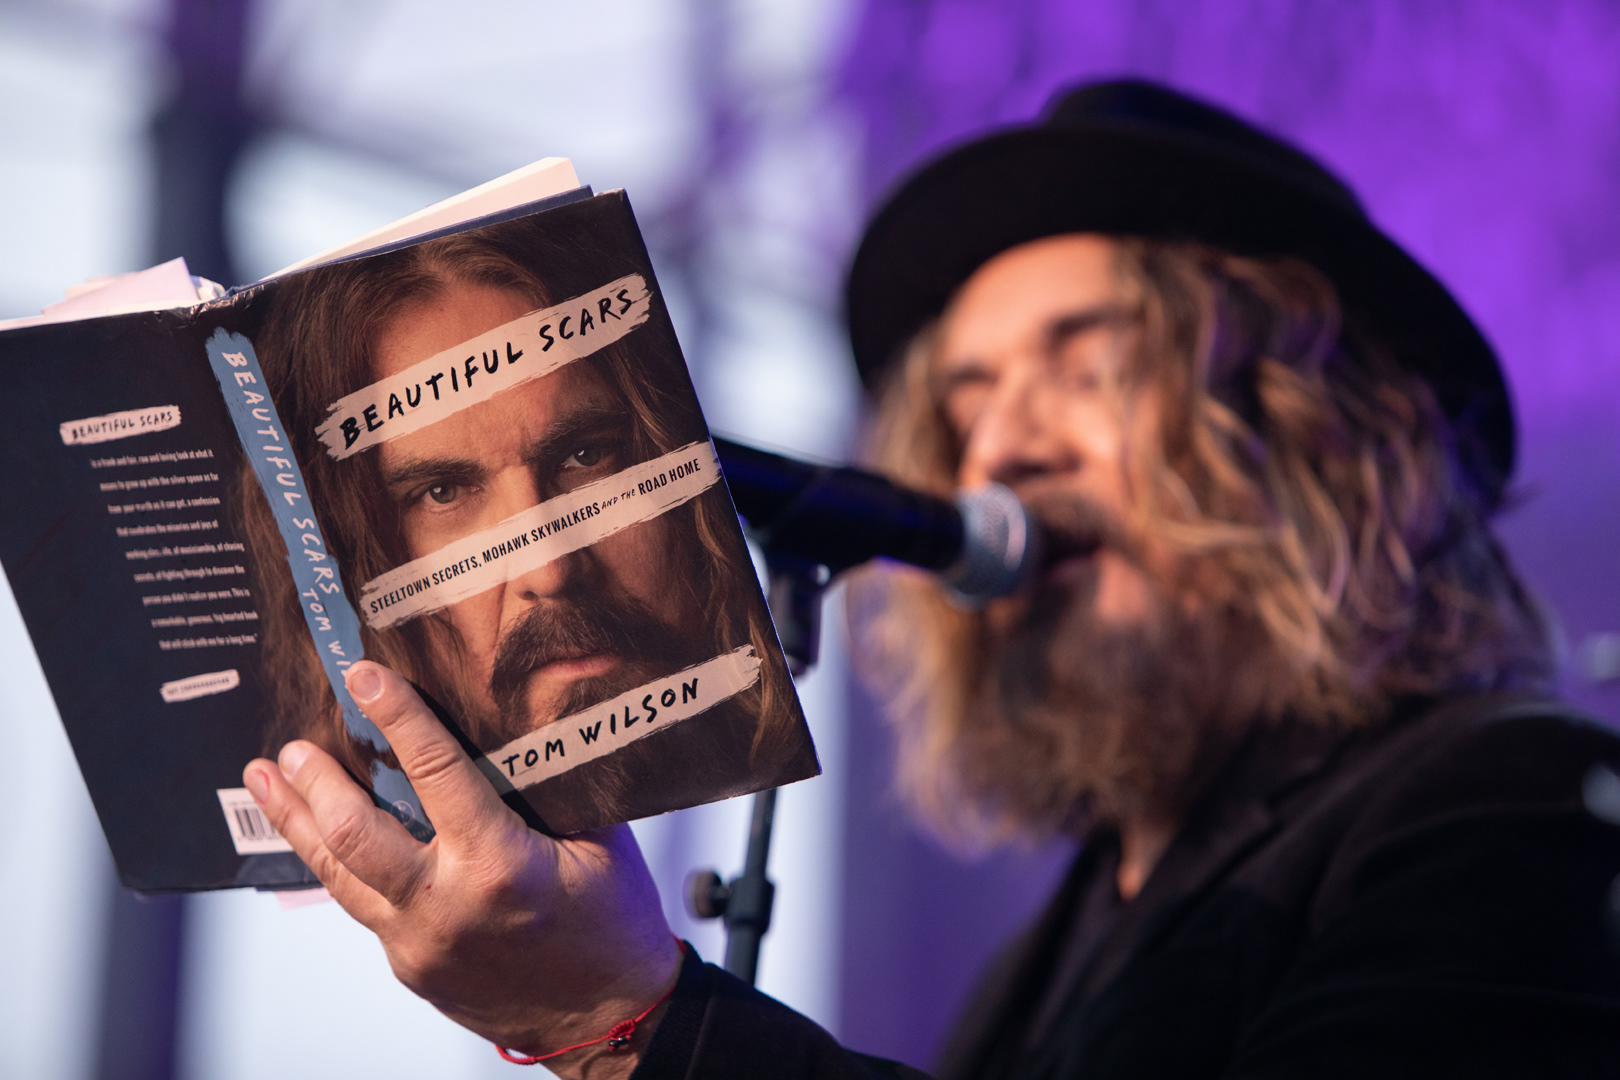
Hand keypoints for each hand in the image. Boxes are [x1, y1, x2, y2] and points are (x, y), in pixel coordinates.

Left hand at [243, 660, 681, 1078]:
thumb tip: (522, 724)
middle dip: (315, 782)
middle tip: (295, 745)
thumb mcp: (601, 842)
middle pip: (354, 833)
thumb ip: (554, 787)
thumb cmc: (612, 928)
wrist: (605, 1019)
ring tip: (268, 780)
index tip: (364, 677)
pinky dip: (339, 866)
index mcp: (499, 865)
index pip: (434, 772)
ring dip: (298, 823)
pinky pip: (363, 906)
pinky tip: (321, 839)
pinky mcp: (409, 965)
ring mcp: (419, 943)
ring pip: (338, 876)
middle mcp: (445, 905)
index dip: (397, 717)